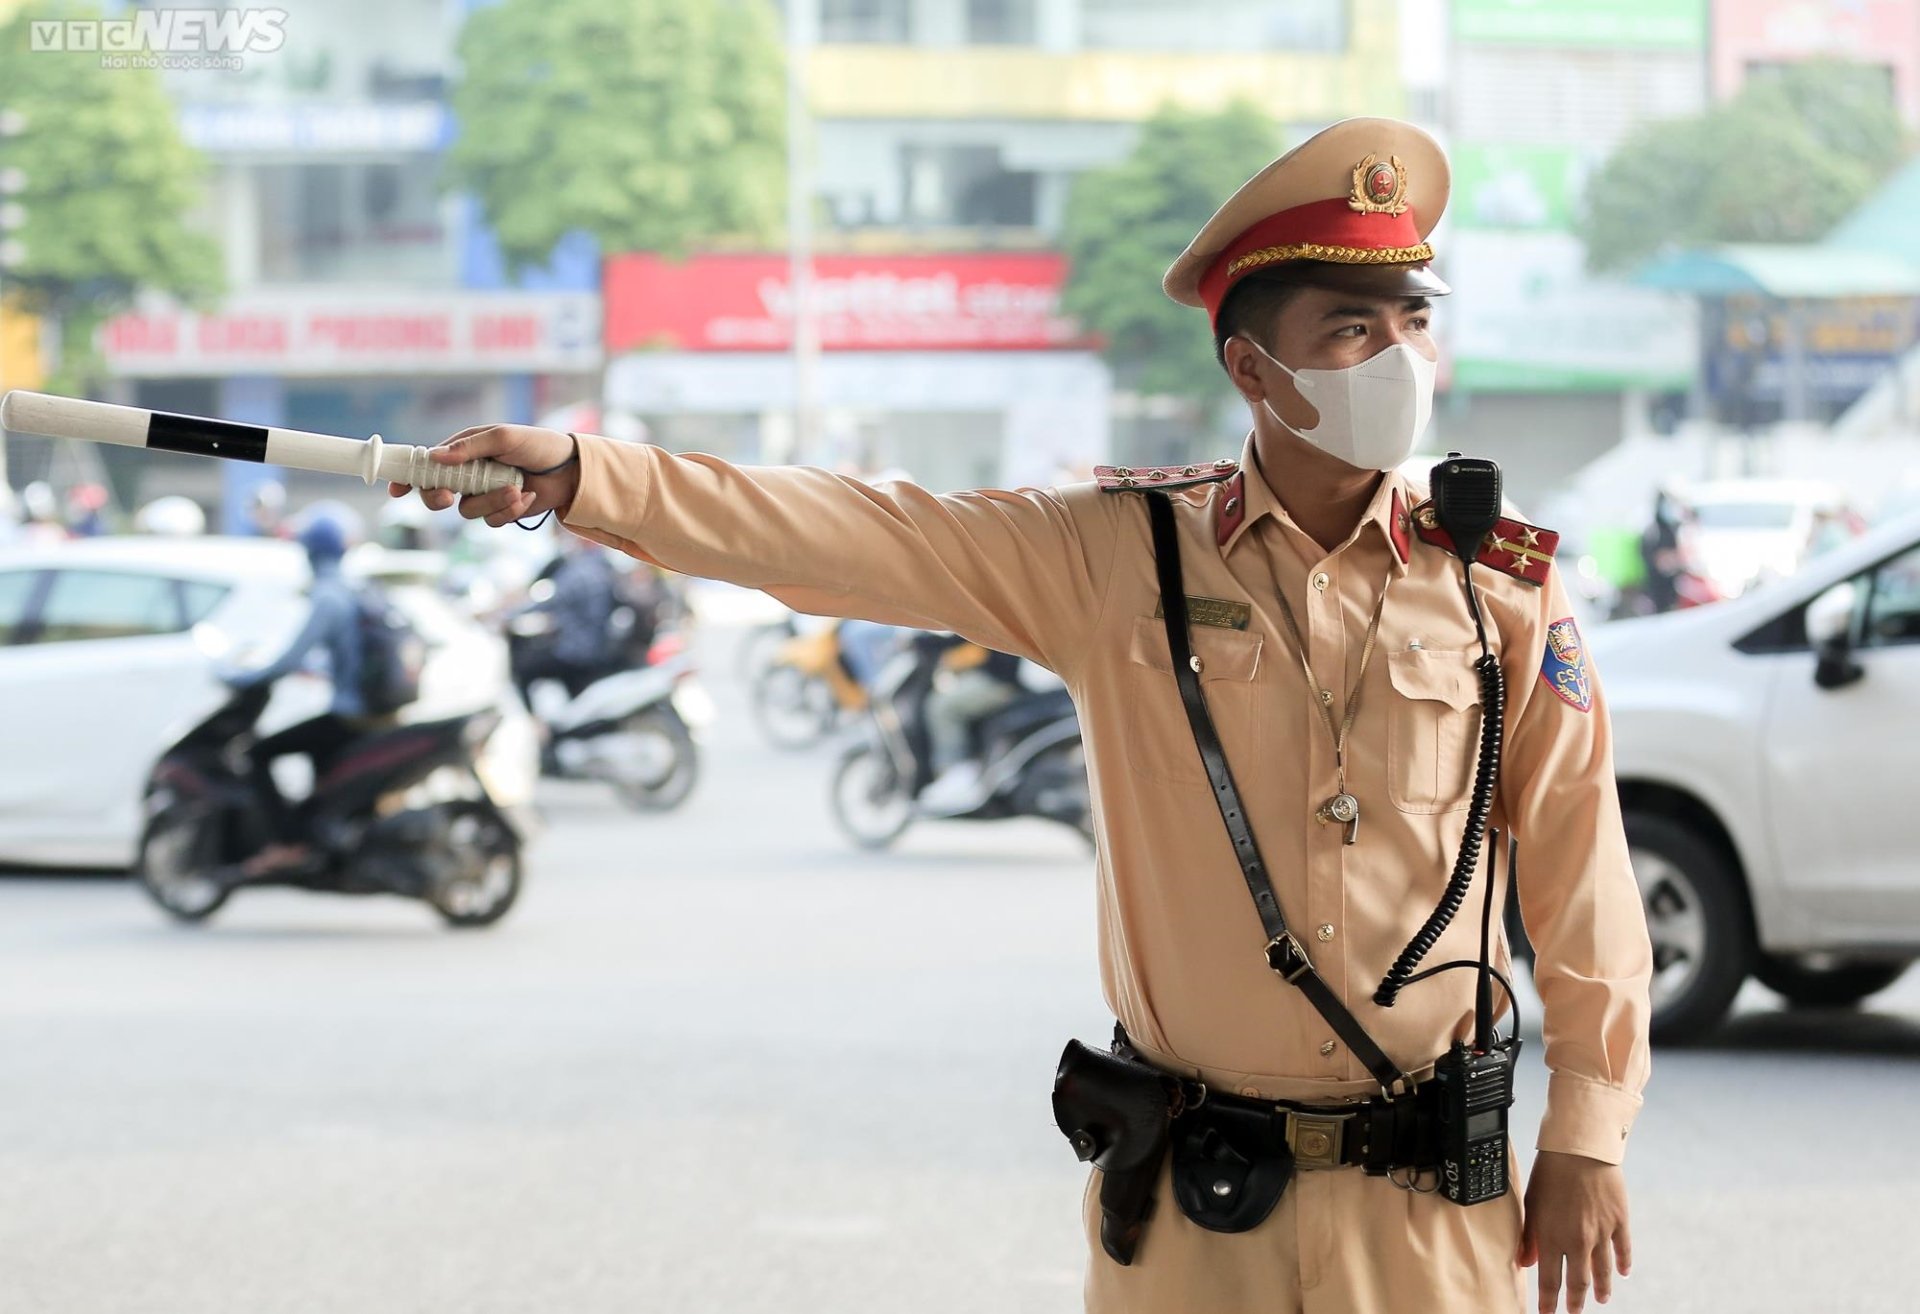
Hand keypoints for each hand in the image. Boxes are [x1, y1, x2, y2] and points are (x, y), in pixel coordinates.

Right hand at [386, 424, 580, 527]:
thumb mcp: (503, 437)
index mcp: (463, 451)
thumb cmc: (538, 445)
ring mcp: (484, 494)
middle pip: (436, 495)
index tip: (395, 489)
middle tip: (447, 496)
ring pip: (467, 511)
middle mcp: (469, 474)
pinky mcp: (501, 511)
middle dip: (438, 498)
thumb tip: (435, 456)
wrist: (572, 470)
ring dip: (491, 501)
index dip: (409, 477)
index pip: (427, 464)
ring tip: (516, 488)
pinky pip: (491, 521)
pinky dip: (509, 511)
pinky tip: (528, 496)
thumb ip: (470, 447)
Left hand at [1518, 1150, 1630, 1312]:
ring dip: (1601, 1288)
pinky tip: (1623, 1273)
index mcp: (1552, 1237)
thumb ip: (1529, 1236)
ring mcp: (1602, 1233)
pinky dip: (1624, 1264)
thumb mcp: (1531, 1204)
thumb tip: (1525, 1262)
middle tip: (1574, 1312)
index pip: (1550, 1280)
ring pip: (1603, 1271)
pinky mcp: (1619, 1221)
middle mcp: (1578, 1241)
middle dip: (1576, 1301)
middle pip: (1579, 1282)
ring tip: (1601, 1300)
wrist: (1580, 1149)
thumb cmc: (1550, 1173)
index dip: (1549, 1301)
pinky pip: (1623, 1250)